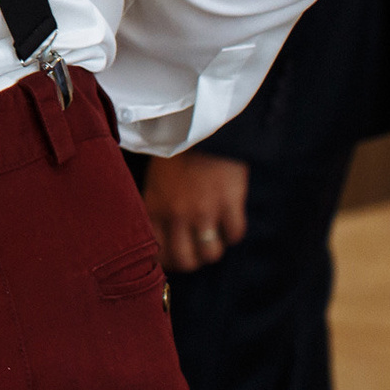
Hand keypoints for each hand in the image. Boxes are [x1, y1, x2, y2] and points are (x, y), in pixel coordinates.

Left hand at [144, 150, 249, 271]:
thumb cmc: (177, 152)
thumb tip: (158, 235)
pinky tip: (229, 221)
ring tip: (213, 236)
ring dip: (213, 248)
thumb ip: (155, 207)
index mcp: (155, 206)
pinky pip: (235, 235)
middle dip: (192, 261)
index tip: (174, 258)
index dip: (167, 261)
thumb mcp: (155, 179)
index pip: (157, 251)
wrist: (201, 127)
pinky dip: (233, 233)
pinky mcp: (229, 203)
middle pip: (186, 260)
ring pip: (211, 253)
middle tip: (197, 251)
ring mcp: (204, 211)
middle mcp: (177, 214)